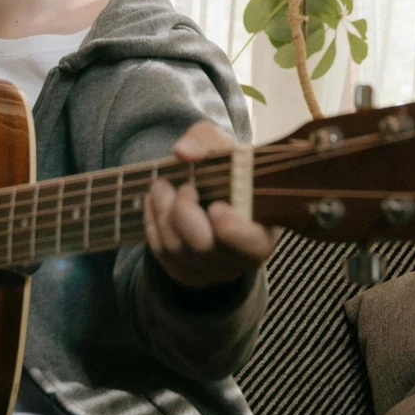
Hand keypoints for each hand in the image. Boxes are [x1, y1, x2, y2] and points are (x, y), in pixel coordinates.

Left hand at [143, 120, 275, 288]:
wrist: (219, 192)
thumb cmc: (229, 169)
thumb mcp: (223, 146)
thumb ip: (206, 141)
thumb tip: (183, 151)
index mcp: (262, 231)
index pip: (251, 244)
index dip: (232, 231)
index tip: (216, 207)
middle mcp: (239, 259)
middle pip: (202, 247)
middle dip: (181, 212)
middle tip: (176, 184)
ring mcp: (211, 271)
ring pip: (177, 251)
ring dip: (161, 214)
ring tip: (159, 186)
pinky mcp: (187, 273)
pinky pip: (161, 256)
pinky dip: (152, 226)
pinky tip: (153, 203)